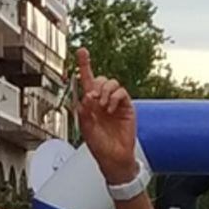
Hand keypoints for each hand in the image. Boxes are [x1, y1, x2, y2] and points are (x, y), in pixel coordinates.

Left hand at [75, 48, 138, 183]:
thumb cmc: (100, 146)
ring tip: (103, 106)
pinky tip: (111, 108)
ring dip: (105, 92)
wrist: (115, 157)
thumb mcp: (86, 129)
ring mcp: (115, 103)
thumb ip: (84, 112)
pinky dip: (115, 98)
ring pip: (111, 83)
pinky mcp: (126, 107)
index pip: (85, 81)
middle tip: (93, 98)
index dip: (84, 65)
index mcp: (89, 105)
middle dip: (95, 83)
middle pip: (99, 79)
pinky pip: (121, 93)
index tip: (82, 51)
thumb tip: (86, 96)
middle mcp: (102, 101)